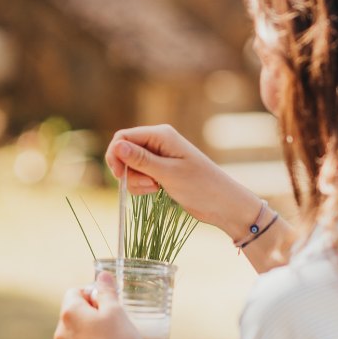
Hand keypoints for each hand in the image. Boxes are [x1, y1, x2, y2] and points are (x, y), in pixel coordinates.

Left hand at [54, 274, 144, 338]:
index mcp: (69, 313)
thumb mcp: (116, 311)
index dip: (93, 293)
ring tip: (112, 336)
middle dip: (93, 310)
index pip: (75, 291)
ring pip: (78, 329)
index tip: (109, 303)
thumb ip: (106, 291)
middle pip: (75, 310)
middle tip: (114, 319)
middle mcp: (61, 330)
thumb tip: (102, 275)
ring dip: (92, 327)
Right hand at [105, 124, 262, 238]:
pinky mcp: (160, 171)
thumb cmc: (199, 186)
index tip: (118, 174)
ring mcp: (159, 157)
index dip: (116, 154)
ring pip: (130, 166)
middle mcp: (158, 142)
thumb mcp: (168, 173)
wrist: (221, 203)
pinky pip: (139, 176)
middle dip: (128, 171)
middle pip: (124, 152)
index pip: (123, 136)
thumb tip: (117, 146)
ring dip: (136, 181)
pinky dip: (141, 185)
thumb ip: (141, 160)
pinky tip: (156, 191)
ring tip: (155, 189)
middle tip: (146, 185)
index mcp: (161, 135)